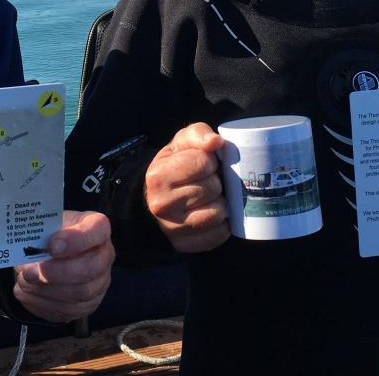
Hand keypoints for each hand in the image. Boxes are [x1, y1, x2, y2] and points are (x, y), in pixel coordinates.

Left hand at [13, 210, 112, 322]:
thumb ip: (43, 231)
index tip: (51, 246)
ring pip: (79, 294)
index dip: (75, 240)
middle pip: (91, 268)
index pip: (97, 230)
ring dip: (46, 290)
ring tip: (24, 282)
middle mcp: (104, 256)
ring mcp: (99, 283)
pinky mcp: (87, 305)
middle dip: (57, 272)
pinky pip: (68, 310)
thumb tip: (27, 248)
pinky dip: (43, 303)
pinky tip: (27, 293)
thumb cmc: (54, 234)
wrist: (55, 253)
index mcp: (98, 228)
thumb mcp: (49, 223)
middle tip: (31, 272)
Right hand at [145, 122, 228, 252]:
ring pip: (217, 213)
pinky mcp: (184, 245)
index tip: (204, 164)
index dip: (210, 161)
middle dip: (216, 182)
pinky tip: (211, 213)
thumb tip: (216, 142)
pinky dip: (221, 224)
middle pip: (212, 189)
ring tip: (210, 197)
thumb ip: (198, 134)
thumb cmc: (175, 164)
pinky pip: (218, 235)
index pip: (203, 163)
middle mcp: (161, 205)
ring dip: (220, 203)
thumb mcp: (182, 142)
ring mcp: (171, 228)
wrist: (157, 195)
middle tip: (207, 181)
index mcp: (159, 176)